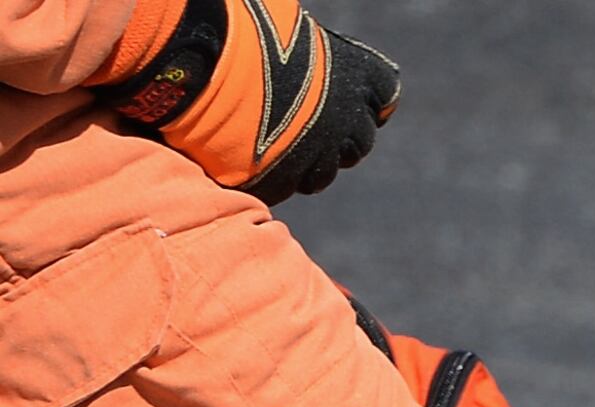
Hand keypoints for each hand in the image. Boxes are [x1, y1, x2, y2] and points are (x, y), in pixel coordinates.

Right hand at [111, 0, 401, 204]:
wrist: (197, 58)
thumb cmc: (236, 23)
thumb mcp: (283, 18)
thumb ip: (307, 45)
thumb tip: (301, 41)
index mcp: (355, 74)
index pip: (384, 93)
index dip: (367, 97)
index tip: (352, 99)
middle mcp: (345, 121)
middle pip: (359, 141)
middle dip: (340, 136)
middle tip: (309, 125)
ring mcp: (314, 155)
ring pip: (323, 173)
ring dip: (307, 161)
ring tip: (272, 141)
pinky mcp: (279, 181)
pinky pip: (284, 186)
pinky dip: (272, 174)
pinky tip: (247, 154)